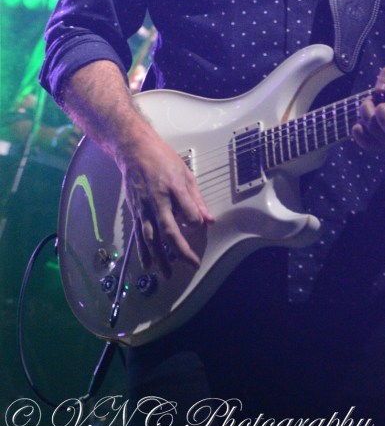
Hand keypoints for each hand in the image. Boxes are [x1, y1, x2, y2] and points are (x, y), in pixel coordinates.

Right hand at [117, 127, 214, 275]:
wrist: (134, 151)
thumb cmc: (163, 160)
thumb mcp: (185, 173)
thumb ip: (196, 199)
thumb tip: (209, 220)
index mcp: (174, 187)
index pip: (189, 213)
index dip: (196, 222)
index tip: (200, 224)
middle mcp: (158, 200)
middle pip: (170, 231)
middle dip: (182, 251)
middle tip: (193, 265)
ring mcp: (144, 208)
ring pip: (152, 238)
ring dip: (161, 257)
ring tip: (168, 274)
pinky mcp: (134, 212)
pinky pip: (139, 235)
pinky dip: (143, 251)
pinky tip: (148, 265)